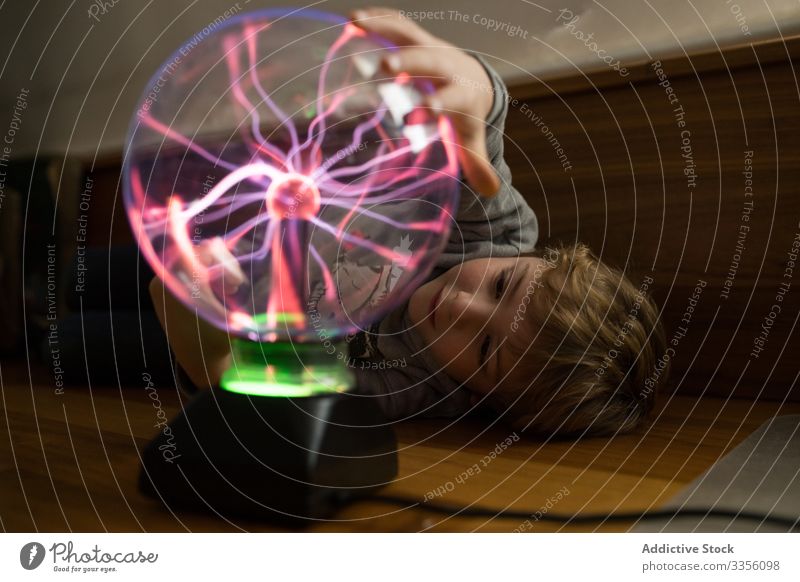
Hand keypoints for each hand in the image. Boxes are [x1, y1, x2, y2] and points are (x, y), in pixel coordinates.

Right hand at [351, 7, 500, 196]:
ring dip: (384, 27)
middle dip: (410, 62)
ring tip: (355, 23)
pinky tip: (352, 19)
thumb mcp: (470, 136)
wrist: (472, 76)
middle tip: (387, 67)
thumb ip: (475, 162)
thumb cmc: (465, 111)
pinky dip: (376, 18)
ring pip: (409, 34)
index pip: (450, 99)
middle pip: (430, 60)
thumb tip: (491, 191)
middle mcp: (447, 65)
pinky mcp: (415, 37)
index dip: (434, 106)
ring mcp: (430, 46)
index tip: (413, 118)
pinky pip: (397, 24)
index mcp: (461, 93)